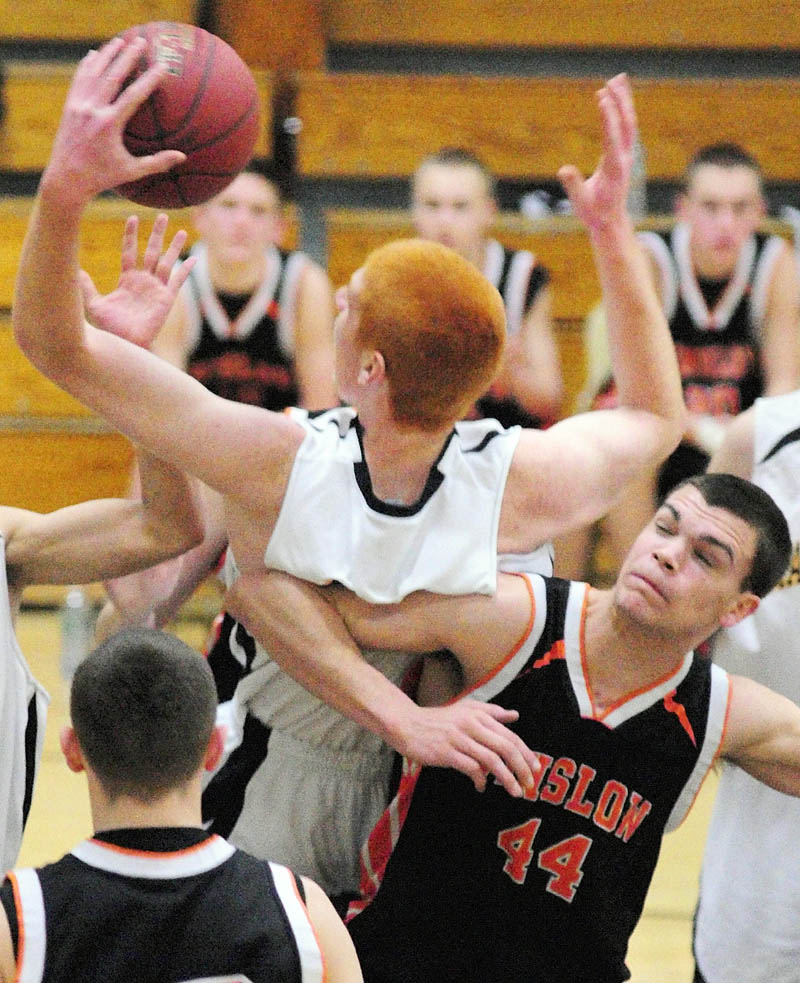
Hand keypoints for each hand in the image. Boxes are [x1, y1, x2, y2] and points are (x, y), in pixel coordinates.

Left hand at [44, 36, 184, 202]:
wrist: (66, 179)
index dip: (149, 80)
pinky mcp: (69, 106)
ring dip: (107, 54)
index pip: (133, 96)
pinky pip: (79, 80)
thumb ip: (157, 163)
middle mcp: (92, 111)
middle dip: (127, 56)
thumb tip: (182, 157)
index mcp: (109, 125)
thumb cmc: (102, 178)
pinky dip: (87, 65)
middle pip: (112, 76)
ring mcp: (78, 106)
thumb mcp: (131, 171)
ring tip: (119, 41)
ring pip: (93, 72)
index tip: (162, 67)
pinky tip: (95, 55)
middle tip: (141, 41)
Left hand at [80, 213, 194, 347]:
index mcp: (128, 280)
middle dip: (157, 234)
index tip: (132, 217)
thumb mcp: (94, 304)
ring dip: (173, 246)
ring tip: (180, 230)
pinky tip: (193, 259)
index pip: (130, 252)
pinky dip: (185, 271)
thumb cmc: (109, 327)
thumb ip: (87, 287)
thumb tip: (75, 270)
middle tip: (162, 216)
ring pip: (167, 262)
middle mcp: (144, 282)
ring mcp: (156, 289)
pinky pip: (177, 282)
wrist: (124, 342)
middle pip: (152, 252)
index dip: (131, 235)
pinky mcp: (166, 299)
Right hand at [396, 699, 539, 795]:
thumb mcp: (465, 709)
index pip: (509, 735)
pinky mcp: (446, 753)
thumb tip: (515, 715)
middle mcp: (471, 724)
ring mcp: (459, 738)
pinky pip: (471, 768)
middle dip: (521, 768)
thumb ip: (491, 712)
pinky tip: (482, 788)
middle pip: (505, 747)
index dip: (525, 753)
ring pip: (491, 760)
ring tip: (514, 792)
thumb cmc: (438, 719)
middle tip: (529, 785)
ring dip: (506, 778)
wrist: (407, 724)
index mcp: (479, 715)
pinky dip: (480, 780)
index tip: (535, 769)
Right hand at [558, 73, 636, 232]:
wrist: (610, 221)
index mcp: (614, 170)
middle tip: (611, 82)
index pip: (613, 139)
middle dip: (620, 103)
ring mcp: (626, 155)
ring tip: (616, 79)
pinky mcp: (623, 154)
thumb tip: (564, 169)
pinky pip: (625, 127)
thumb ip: (574, 185)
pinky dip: (621, 110)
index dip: (609, 118)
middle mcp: (624, 159)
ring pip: (629, 123)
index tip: (603, 99)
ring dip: (623, 101)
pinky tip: (615, 97)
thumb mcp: (580, 202)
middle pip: (627, 125)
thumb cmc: (594, 213)